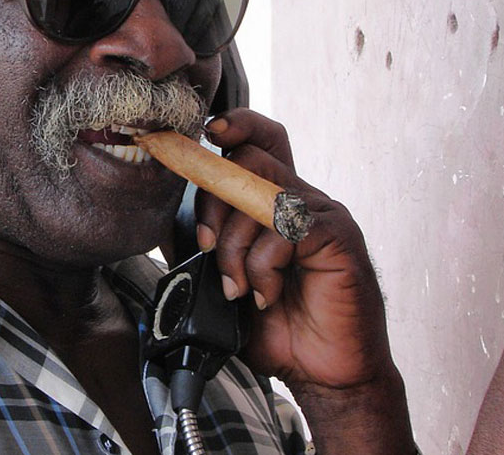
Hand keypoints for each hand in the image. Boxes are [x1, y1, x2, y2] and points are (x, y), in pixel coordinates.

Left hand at [197, 109, 415, 452]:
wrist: (328, 376)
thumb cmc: (283, 330)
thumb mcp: (230, 284)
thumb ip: (209, 248)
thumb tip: (167, 224)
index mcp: (279, 204)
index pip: (261, 142)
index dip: (237, 127)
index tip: (209, 133)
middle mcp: (303, 201)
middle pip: (249, 161)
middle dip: (213, 203)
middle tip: (208, 249)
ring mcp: (323, 215)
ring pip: (261, 194)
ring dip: (235, 245)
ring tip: (238, 287)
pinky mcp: (337, 238)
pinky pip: (286, 227)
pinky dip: (263, 265)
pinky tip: (265, 295)